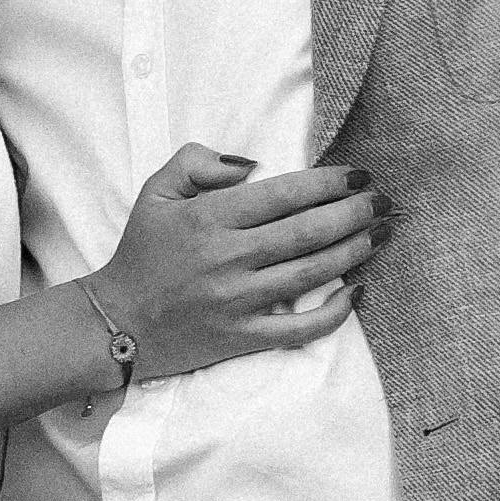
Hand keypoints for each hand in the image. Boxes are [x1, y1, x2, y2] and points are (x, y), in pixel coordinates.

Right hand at [84, 150, 382, 383]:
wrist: (117, 322)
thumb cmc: (141, 252)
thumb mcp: (156, 192)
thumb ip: (196, 162)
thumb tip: (251, 167)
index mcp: (210, 219)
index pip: (284, 195)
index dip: (327, 183)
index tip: (357, 175)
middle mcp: (229, 259)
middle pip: (308, 232)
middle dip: (354, 213)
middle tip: (383, 201)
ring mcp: (238, 301)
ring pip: (311, 274)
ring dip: (353, 252)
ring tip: (380, 234)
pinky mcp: (242, 338)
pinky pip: (298, 329)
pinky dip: (332, 313)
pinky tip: (356, 293)